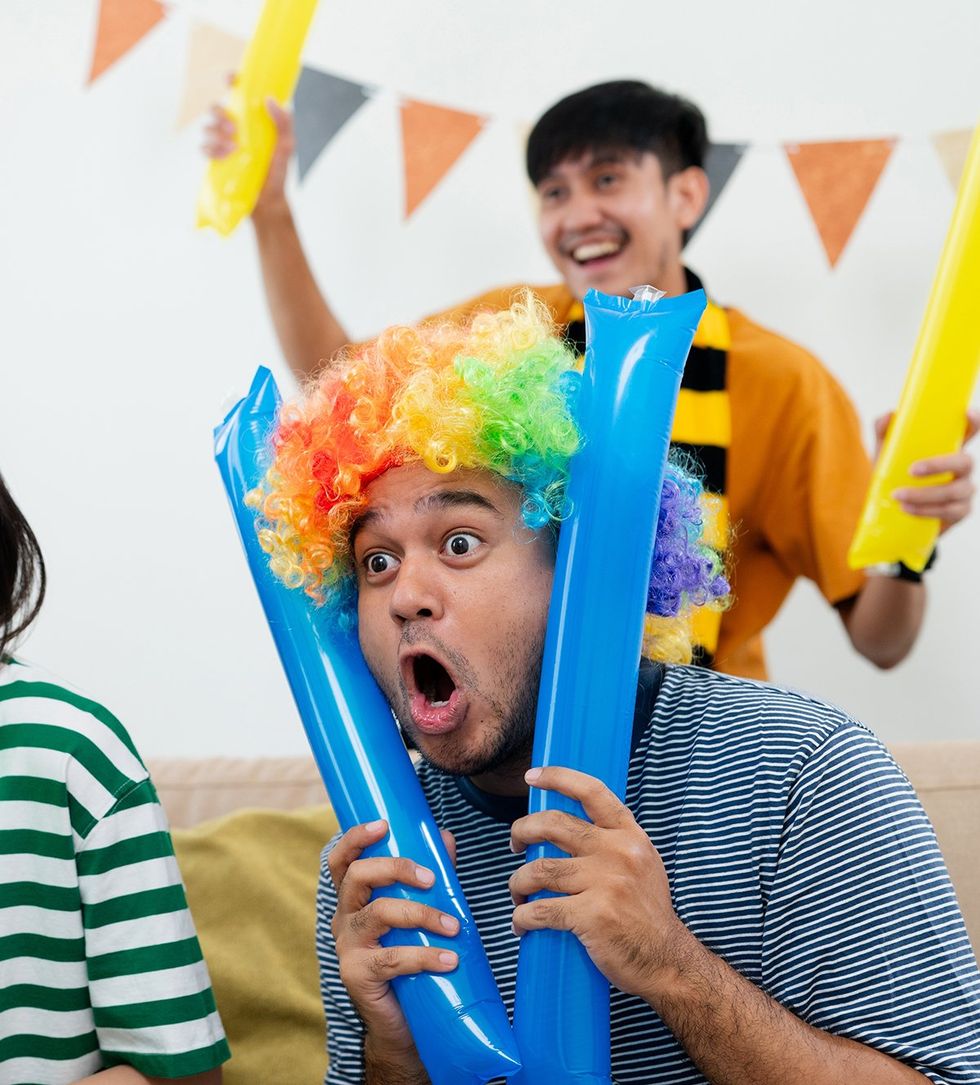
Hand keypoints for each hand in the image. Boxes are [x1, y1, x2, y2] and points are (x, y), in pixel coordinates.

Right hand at [200, 79, 294, 218]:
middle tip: (233, 128)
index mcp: (250, 119)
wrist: (269, 202)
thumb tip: (269, 99)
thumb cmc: (278, 172)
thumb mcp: (286, 147)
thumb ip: (283, 123)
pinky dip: (211, 149)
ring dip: (216, 134)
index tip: (230, 79)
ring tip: (233, 147)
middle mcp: (235, 128)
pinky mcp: (216, 159)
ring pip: (207, 127)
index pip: (237, 93)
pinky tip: (225, 156)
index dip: (231, 81)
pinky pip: (204, 148)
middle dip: (219, 114)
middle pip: (215, 108)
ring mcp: (223, 143)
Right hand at [327, 820, 458, 1055]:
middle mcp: (344, 918)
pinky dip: (426, 956)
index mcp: (353, 899)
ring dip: (422, 914)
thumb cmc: (408, 959)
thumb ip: (429, 876)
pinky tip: (449, 959)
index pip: (342, 860)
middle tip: (431, 878)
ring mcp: (348, 946)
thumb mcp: (416, 913)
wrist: (400, 1022)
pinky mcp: (357, 974)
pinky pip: (392, 958)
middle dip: (396, 868)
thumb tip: (445, 838)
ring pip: (379, 913)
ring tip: (454, 926)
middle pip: (358, 876)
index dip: (356, 838)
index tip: (383, 824)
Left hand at [509, 766, 686, 1000]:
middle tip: (515, 844)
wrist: (666, 960)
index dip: (557, 777)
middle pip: (553, 825)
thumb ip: (613, 842)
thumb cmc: (647, 914)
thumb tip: (569, 826)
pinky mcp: (592, 915)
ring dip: (518, 882)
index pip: (591, 791)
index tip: (532, 776)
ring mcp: (605, 883)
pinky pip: (541, 910)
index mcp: (629, 835)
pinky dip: (522, 917)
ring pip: (540, 869)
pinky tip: (521, 923)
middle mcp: (618, 852)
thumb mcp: (642, 863)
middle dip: (522, 831)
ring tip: (518, 893)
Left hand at [877, 409, 977, 532]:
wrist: (890, 510)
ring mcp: (964, 489)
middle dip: (938, 465)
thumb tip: (888, 416)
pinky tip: (908, 509)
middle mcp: (962, 467)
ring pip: (955, 491)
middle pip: (965, 462)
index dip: (975, 422)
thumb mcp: (886, 453)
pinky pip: (951, 511)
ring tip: (898, 495)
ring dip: (924, 494)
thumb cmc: (893, 474)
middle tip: (911, 470)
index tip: (968, 413)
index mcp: (949, 447)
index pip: (970, 431)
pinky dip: (926, 510)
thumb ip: (885, 432)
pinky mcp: (960, 511)